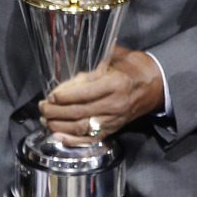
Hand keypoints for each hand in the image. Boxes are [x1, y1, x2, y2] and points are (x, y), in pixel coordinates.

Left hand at [37, 46, 163, 146]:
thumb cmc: (133, 67)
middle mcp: (115, 104)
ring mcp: (114, 120)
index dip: (66, 96)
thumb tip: (72, 66)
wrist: (156, 86)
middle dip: (57, 112)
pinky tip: (57, 136)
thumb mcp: (117, 56)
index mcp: (116, 84)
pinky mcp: (113, 130)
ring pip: (83, 127)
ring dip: (60, 125)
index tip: (51, 96)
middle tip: (41, 107)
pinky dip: (73, 140)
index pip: (87, 93)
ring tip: (44, 119)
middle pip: (81, 112)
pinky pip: (91, 139)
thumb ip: (95, 61)